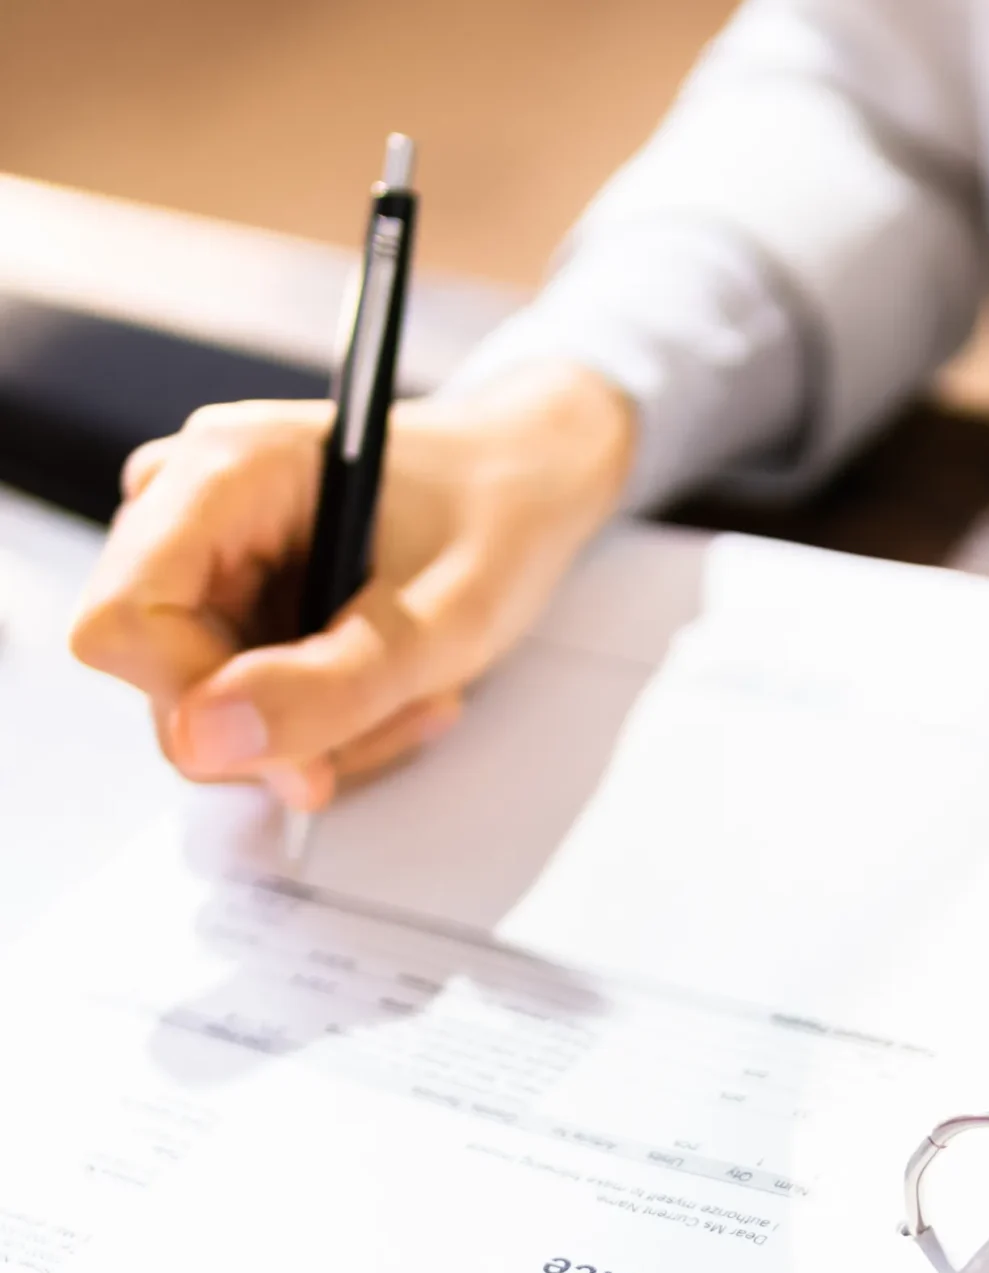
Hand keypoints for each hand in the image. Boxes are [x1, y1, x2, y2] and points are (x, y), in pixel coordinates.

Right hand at [69, 361, 634, 808]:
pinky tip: (396, 684)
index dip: (196, 703)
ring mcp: (204, 554)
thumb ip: (329, 685)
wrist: (531, 480)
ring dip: (324, 729)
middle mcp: (186, 506)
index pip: (121, 622)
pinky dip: (328, 715)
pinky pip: (246, 699)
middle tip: (407, 707)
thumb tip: (199, 742)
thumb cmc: (500, 522)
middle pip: (159, 674)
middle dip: (285, 726)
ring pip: (210, 706)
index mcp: (221, 473)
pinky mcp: (233, 595)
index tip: (306, 748)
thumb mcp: (444, 622)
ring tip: (421, 691)